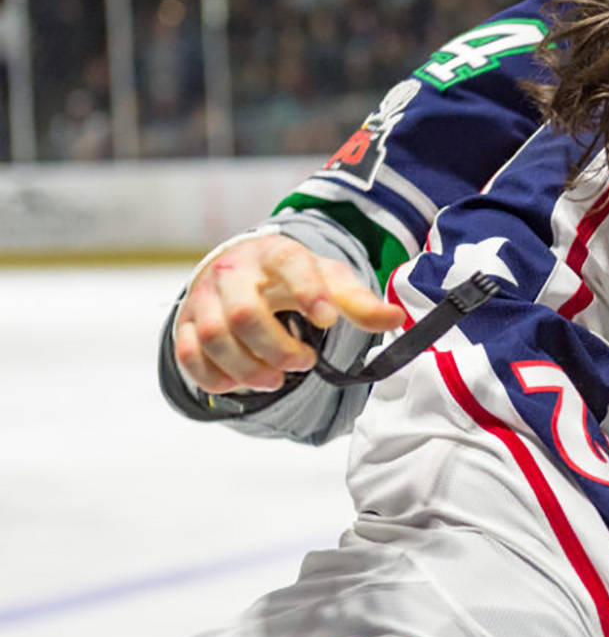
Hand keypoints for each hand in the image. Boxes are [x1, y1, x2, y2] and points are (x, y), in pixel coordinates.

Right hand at [174, 233, 403, 393]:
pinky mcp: (185, 322)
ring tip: (276, 379)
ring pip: (213, 337)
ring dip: (248, 368)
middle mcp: (233, 271)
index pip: (288, 264)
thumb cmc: (294, 278)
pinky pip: (188, 355)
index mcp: (274, 254)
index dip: (308, 292)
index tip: (327, 321)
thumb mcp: (330, 281)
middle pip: (244, 313)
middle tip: (303, 363)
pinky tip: (242, 382)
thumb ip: (359, 302)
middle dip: (277, 348)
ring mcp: (203, 296)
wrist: (245, 270)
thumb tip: (397, 318)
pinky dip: (215, 377)